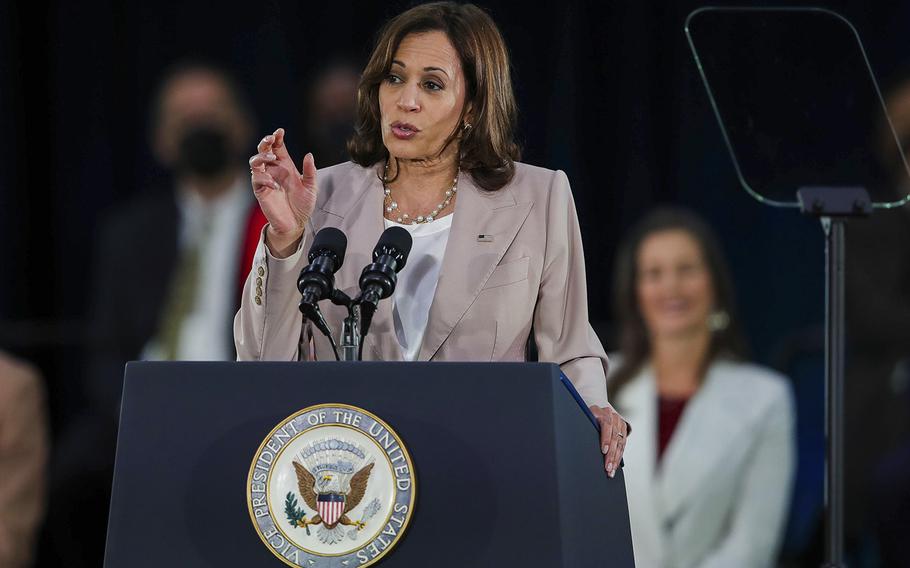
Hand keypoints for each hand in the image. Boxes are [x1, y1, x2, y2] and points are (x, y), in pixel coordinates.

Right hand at [249, 127, 317, 257]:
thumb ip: (310, 171)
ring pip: (255, 162)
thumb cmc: (302, 205)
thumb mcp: (311, 187)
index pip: (278, 147)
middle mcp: (274, 170)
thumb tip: (309, 155)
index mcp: (285, 166)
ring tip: (271, 158)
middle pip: (264, 150)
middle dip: (265, 142)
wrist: (296, 224)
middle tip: (270, 139)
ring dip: (261, 156)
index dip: (277, 138)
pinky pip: (257, 180)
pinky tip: (275, 185)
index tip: (280, 131)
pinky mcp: (261, 191)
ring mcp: (266, 180)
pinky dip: (264, 179)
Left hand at [589, 404, 628, 477]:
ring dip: (616, 458)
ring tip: (611, 470)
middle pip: (614, 437)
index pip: (607, 425)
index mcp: (602, 412)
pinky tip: (615, 465)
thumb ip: (583, 425)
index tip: (603, 451)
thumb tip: (573, 438)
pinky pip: (623, 445)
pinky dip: (619, 457)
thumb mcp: (584, 418)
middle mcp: (613, 417)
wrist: (599, 411)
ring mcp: (619, 423)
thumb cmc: (588, 417)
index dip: (605, 439)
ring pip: (620, 443)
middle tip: (607, 467)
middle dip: (611, 454)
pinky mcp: (624, 429)